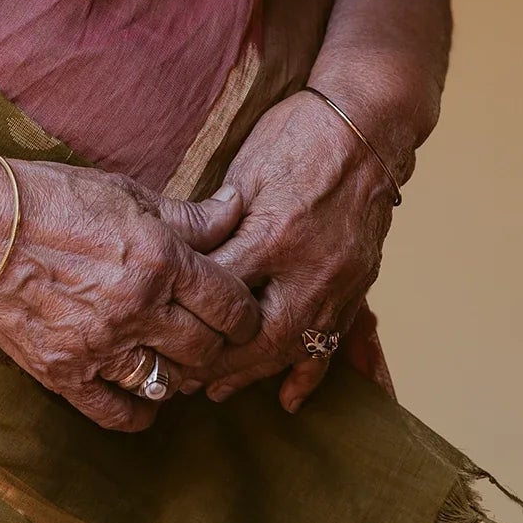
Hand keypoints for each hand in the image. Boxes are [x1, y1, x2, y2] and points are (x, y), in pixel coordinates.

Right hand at [0, 162, 260, 431]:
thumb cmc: (48, 196)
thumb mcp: (122, 192)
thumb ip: (185, 213)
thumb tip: (234, 208)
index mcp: (158, 258)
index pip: (231, 304)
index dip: (244, 310)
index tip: (238, 309)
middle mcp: (137, 307)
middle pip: (208, 348)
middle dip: (218, 343)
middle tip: (210, 332)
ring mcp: (101, 345)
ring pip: (170, 381)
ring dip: (182, 373)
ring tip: (176, 355)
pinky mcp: (66, 372)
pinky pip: (119, 412)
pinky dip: (140, 411)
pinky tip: (143, 391)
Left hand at [197, 90, 398, 412]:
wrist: (365, 124)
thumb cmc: (297, 135)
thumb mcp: (244, 169)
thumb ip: (216, 219)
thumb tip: (182, 254)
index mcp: (274, 234)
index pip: (221, 292)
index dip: (187, 316)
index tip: (157, 330)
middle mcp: (309, 268)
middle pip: (256, 337)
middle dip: (215, 363)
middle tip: (178, 379)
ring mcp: (339, 281)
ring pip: (292, 348)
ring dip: (252, 374)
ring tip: (215, 391)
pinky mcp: (357, 284)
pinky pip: (333, 342)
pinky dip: (309, 374)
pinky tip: (288, 399)